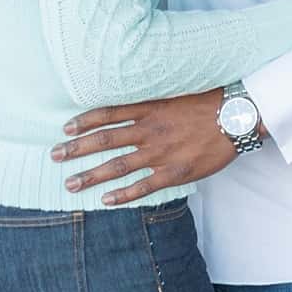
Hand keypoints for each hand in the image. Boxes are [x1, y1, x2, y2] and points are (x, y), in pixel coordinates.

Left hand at [53, 88, 236, 203]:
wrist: (237, 116)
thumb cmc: (209, 102)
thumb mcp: (177, 92)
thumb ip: (153, 101)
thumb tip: (132, 104)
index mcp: (150, 108)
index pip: (108, 114)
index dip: (84, 122)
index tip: (65, 128)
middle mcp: (150, 130)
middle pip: (104, 140)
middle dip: (76, 149)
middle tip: (54, 156)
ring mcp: (161, 153)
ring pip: (118, 165)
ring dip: (91, 175)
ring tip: (70, 183)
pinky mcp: (175, 172)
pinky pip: (144, 186)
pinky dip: (123, 194)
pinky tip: (106, 200)